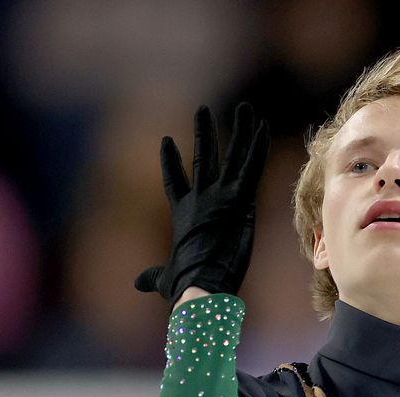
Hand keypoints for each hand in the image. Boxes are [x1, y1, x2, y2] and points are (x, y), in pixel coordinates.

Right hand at [134, 103, 269, 302]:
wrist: (199, 283)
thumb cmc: (183, 286)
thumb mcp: (165, 279)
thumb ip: (152, 277)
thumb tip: (137, 283)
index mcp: (183, 215)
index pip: (174, 182)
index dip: (169, 162)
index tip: (166, 141)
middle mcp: (200, 200)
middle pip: (202, 158)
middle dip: (203, 134)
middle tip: (202, 110)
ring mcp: (220, 197)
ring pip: (231, 157)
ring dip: (238, 132)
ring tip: (244, 108)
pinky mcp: (239, 201)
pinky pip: (251, 169)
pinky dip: (257, 148)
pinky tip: (262, 127)